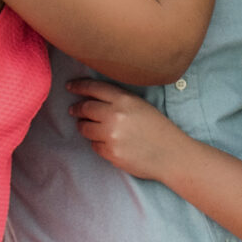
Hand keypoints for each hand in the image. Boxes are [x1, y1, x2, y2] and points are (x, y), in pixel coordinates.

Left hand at [68, 78, 184, 179]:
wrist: (171, 155)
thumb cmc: (158, 128)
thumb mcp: (140, 105)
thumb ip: (118, 100)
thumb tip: (92, 99)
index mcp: (124, 99)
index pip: (94, 88)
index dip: (79, 86)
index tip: (70, 86)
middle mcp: (115, 115)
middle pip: (85, 108)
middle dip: (77, 108)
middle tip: (73, 109)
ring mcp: (111, 135)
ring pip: (85, 128)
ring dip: (84, 126)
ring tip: (88, 127)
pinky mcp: (111, 153)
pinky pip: (94, 146)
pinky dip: (97, 143)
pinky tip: (107, 143)